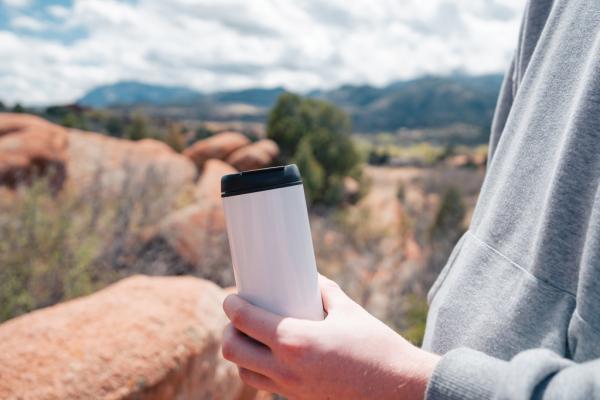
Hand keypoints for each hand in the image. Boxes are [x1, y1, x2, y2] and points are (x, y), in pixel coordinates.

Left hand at [222, 275, 439, 398]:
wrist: (397, 388)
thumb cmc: (376, 346)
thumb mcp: (349, 311)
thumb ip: (324, 292)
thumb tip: (310, 277)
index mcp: (295, 341)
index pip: (245, 321)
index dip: (232, 306)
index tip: (231, 297)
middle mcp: (286, 368)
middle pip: (233, 350)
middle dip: (229, 331)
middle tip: (238, 317)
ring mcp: (291, 388)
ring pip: (243, 373)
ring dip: (241, 354)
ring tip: (251, 338)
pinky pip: (265, 385)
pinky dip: (258, 370)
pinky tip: (270, 357)